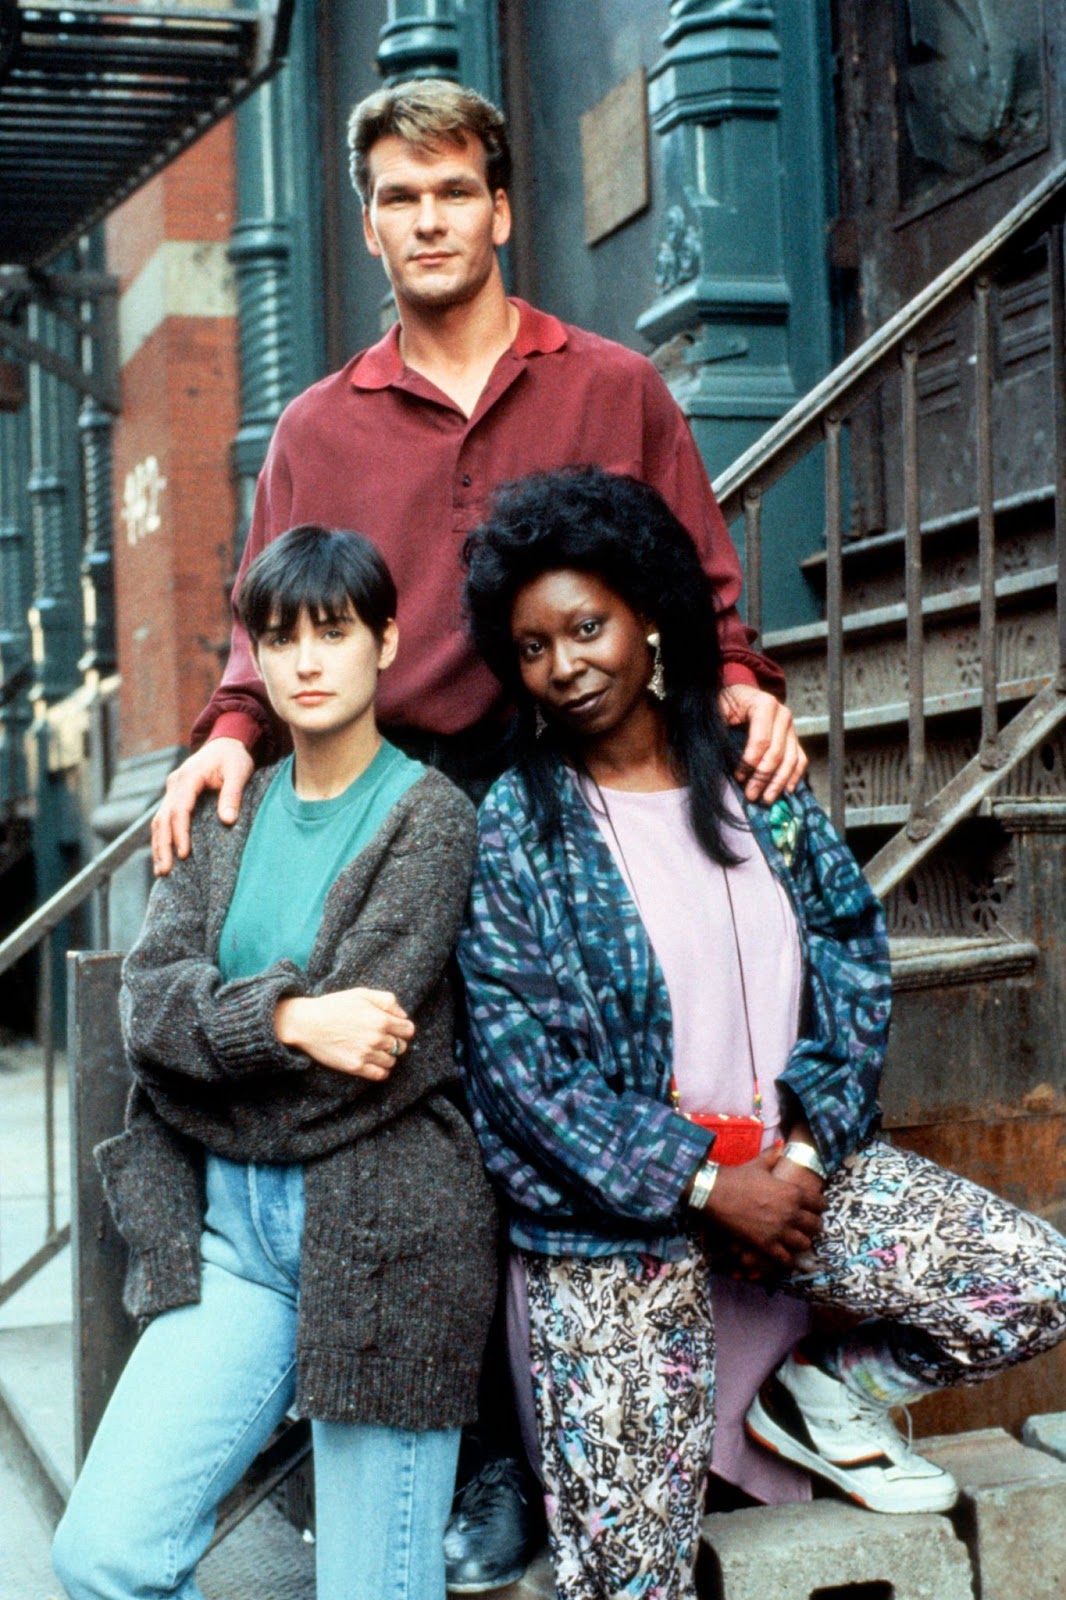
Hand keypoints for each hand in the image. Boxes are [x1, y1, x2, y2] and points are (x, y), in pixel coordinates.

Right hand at [152, 738, 255, 875]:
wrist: (225, 742)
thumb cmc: (234, 758)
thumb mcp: (239, 771)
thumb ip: (232, 795)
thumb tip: (228, 821)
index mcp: (188, 777)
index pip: (179, 809)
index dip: (180, 833)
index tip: (184, 854)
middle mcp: (175, 784)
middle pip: (163, 818)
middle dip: (163, 846)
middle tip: (165, 871)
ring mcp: (172, 790)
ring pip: (159, 821)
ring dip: (158, 846)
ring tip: (161, 872)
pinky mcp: (174, 797)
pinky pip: (164, 820)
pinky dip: (162, 838)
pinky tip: (163, 857)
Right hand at [274, 987, 415, 1079]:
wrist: (307, 1023)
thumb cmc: (334, 1005)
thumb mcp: (362, 994)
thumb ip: (387, 1001)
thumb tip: (403, 1015)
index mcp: (381, 1020)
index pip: (408, 1030)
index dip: (403, 1028)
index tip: (395, 1028)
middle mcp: (377, 1038)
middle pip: (402, 1047)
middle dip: (395, 1042)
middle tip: (382, 1038)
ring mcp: (366, 1054)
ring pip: (392, 1061)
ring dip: (387, 1056)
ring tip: (374, 1049)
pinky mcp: (355, 1067)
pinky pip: (380, 1075)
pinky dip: (381, 1070)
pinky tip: (372, 1061)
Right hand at [701, 1149, 824, 1269]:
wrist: (716, 1192)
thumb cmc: (738, 1176)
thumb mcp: (759, 1163)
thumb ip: (774, 1156)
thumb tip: (782, 1147)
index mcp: (793, 1192)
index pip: (820, 1204)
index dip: (820, 1206)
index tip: (815, 1208)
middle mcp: (791, 1212)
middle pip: (816, 1226)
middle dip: (813, 1226)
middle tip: (806, 1226)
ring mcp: (779, 1230)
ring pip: (804, 1244)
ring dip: (801, 1242)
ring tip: (795, 1241)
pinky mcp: (766, 1244)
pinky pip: (785, 1258)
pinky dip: (786, 1258)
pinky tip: (783, 1255)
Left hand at [719, 684, 807, 804]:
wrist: (737, 696)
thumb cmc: (724, 705)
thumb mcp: (718, 712)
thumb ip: (722, 730)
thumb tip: (721, 758)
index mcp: (764, 704)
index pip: (761, 740)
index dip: (750, 762)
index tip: (738, 777)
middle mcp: (783, 714)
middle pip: (777, 752)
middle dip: (763, 777)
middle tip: (750, 795)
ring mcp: (791, 727)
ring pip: (791, 759)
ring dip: (779, 782)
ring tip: (766, 799)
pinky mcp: (794, 738)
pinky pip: (800, 760)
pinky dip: (794, 776)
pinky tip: (787, 791)